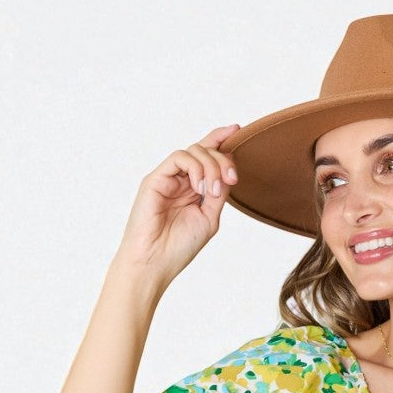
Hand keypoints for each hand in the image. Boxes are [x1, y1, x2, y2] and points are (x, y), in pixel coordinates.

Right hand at [112, 124, 241, 289]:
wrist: (154, 262)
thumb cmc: (178, 247)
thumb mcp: (209, 218)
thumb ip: (219, 194)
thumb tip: (228, 170)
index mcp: (193, 189)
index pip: (207, 156)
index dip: (221, 140)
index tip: (237, 130)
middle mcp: (180, 180)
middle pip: (205, 150)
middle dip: (223, 160)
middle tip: (231, 179)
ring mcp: (167, 178)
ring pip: (194, 151)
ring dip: (210, 167)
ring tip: (210, 192)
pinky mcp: (155, 179)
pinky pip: (179, 158)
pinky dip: (195, 168)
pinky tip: (199, 187)